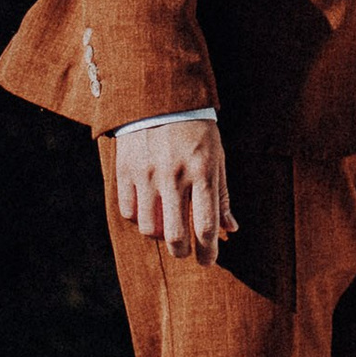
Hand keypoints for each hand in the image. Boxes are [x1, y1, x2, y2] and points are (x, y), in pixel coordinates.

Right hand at [112, 116, 236, 264]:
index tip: (207, 262)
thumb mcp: (217, 156)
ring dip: (159, 235)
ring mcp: (147, 174)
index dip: (207, 253)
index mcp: (202, 172)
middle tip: (185, 252)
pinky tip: (147, 209)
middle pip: (175, 236)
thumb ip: (222, 195)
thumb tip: (230, 230)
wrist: (159, 94)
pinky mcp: (125, 170)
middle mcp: (174, 176)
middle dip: (182, 253)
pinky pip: (128, 211)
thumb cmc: (195, 129)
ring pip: (148, 228)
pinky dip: (138, 218)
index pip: (205, 226)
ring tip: (166, 227)